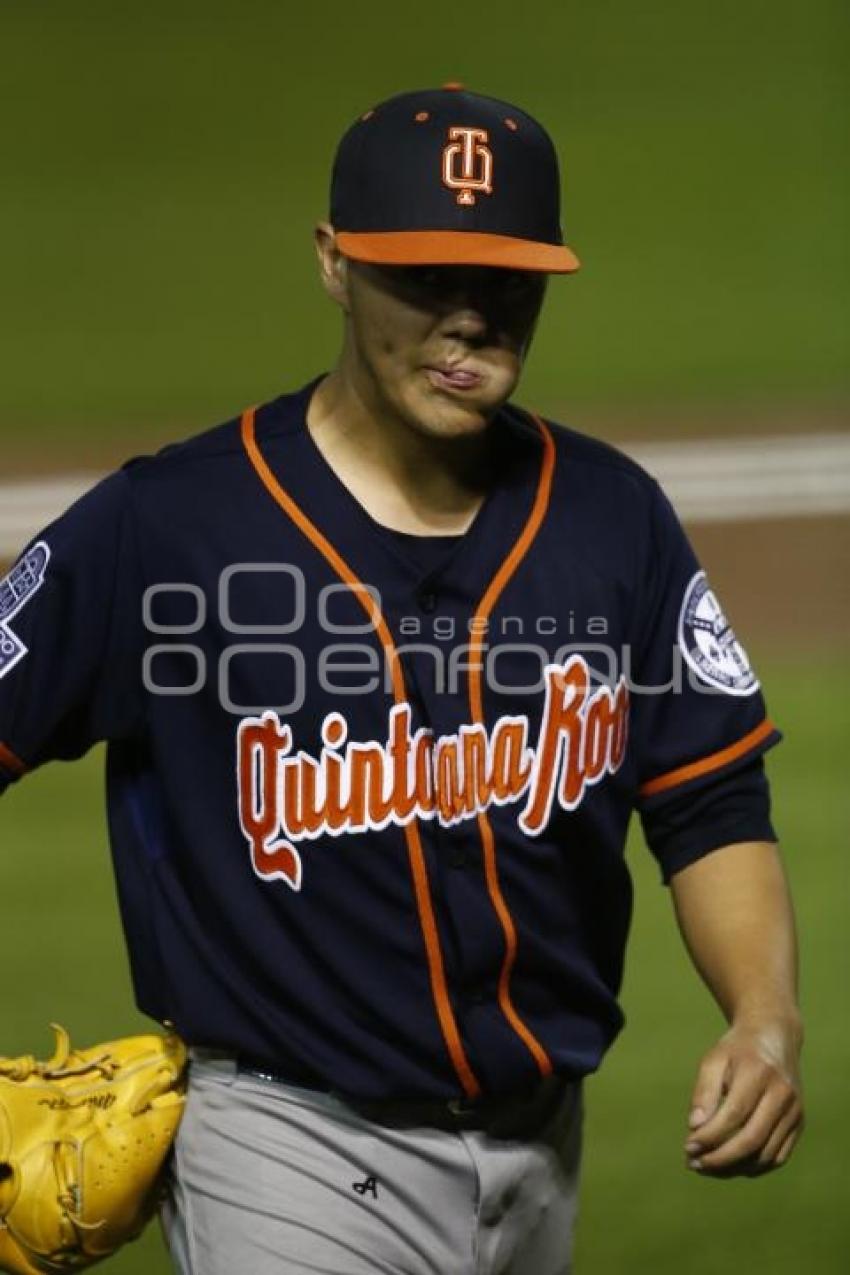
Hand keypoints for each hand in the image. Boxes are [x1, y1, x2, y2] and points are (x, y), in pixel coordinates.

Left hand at [684, 1016, 803, 1176]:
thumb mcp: (714, 1059)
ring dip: (734, 1168)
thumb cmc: (737, 1050)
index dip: (710, 1135)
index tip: (687, 1147)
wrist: (774, 1037)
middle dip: (720, 1158)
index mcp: (759, 1072)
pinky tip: (729, 1165)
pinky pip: (777, 1157)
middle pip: (752, 1139)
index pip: (734, 1114)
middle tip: (694, 1164)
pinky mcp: (799, 1124)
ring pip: (765, 1154)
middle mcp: (782, 1094)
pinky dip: (753, 1167)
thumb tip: (695, 1127)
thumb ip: (704, 1092)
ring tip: (707, 1166)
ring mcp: (795, 1111)